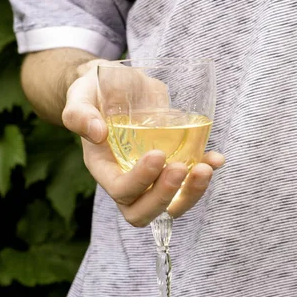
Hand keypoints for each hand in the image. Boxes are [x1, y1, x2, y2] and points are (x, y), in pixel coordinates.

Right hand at [62, 60, 224, 226]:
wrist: (119, 85)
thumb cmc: (96, 92)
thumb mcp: (81, 95)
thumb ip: (80, 113)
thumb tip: (96, 133)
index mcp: (103, 167)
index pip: (120, 190)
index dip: (140, 181)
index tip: (157, 155)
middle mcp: (128, 179)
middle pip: (143, 211)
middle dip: (165, 196)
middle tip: (181, 168)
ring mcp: (153, 177)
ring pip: (171, 205)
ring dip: (192, 193)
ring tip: (206, 168)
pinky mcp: (173, 165)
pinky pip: (190, 181)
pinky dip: (206, 172)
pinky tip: (217, 158)